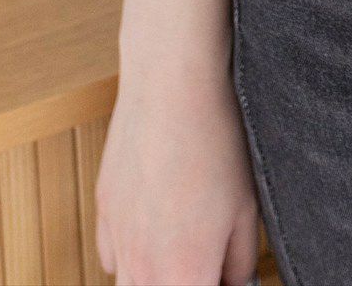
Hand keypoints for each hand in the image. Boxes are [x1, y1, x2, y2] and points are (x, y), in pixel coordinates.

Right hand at [96, 63, 261, 285]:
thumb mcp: (248, 207)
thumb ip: (239, 262)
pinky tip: (157, 229)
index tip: (227, 277)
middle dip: (187, 282)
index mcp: (184, 275)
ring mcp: (117, 240)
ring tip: (185, 248)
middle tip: (209, 264)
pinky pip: (114, 258)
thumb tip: (234, 282)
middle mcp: (142, 268)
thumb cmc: (215, 140)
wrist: (171, 84)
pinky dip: (133, 257)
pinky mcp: (103, 211)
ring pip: (130, 285)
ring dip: (158, 278)